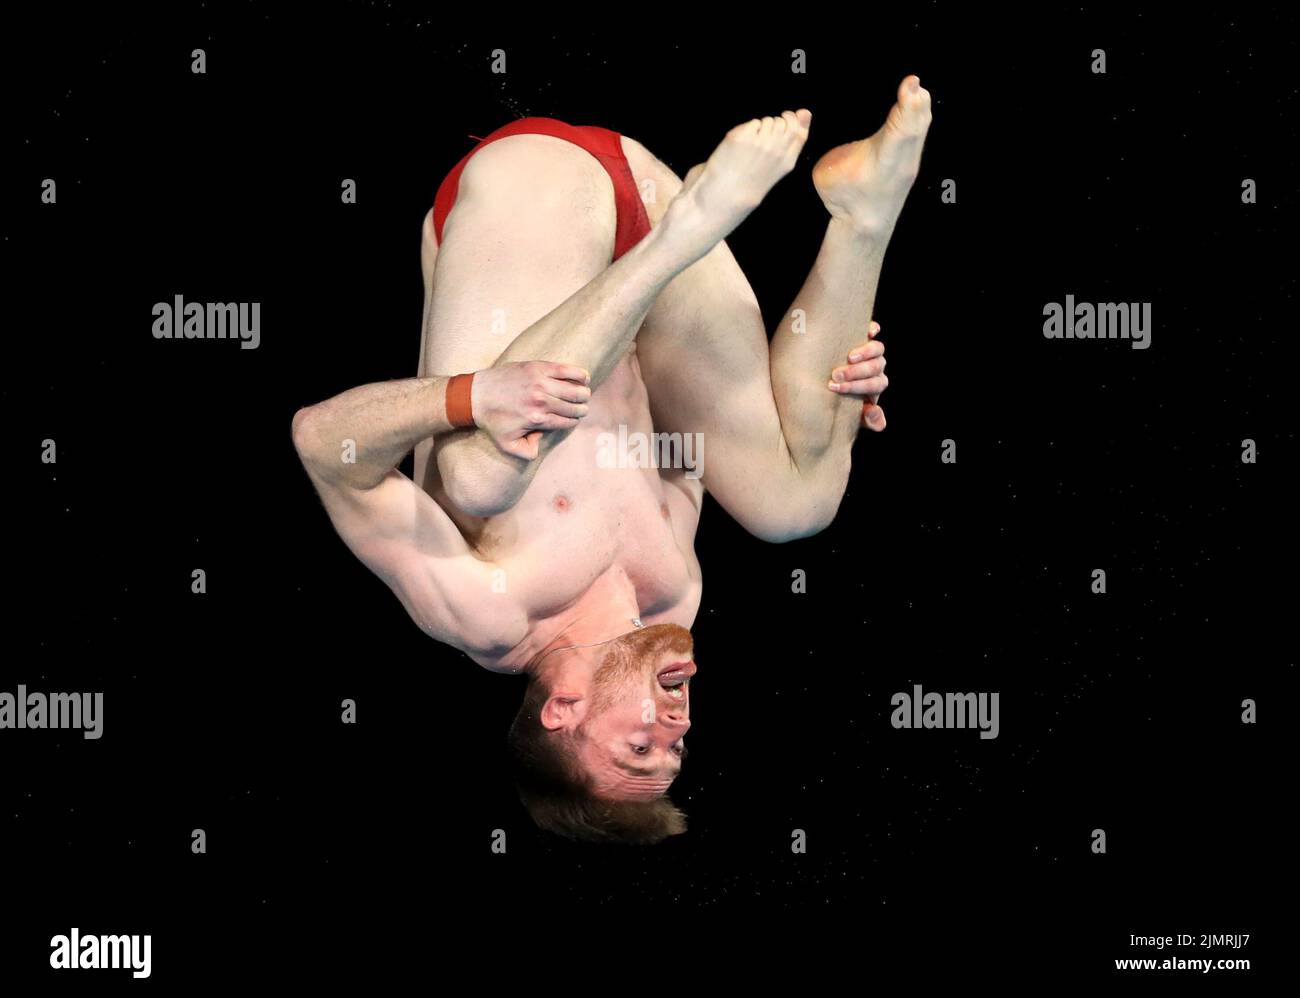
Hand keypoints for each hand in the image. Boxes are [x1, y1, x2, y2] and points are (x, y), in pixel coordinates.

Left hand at [469, 361, 590, 459]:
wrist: (477, 395)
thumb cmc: (493, 420)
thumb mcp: (507, 444)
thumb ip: (527, 452)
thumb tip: (541, 447)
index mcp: (537, 419)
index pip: (567, 421)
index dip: (573, 421)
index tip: (574, 419)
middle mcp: (540, 400)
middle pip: (573, 406)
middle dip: (581, 409)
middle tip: (582, 408)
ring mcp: (539, 382)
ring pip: (573, 389)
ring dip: (583, 393)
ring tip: (584, 394)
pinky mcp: (537, 367)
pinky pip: (566, 370)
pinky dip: (579, 374)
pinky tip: (584, 377)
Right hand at [828, 321, 887, 430]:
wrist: (832, 384)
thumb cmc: (843, 401)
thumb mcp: (855, 415)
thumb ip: (868, 419)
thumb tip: (872, 411)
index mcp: (876, 384)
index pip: (874, 385)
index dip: (857, 386)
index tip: (836, 388)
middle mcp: (877, 367)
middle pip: (875, 367)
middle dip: (856, 373)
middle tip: (836, 375)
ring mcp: (873, 351)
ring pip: (877, 349)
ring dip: (865, 353)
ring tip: (850, 358)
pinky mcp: (865, 336)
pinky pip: (874, 330)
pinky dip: (873, 329)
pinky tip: (870, 331)